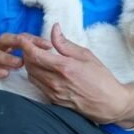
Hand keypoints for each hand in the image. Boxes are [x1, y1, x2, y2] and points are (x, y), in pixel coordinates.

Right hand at [0, 33, 51, 83]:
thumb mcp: (2, 54)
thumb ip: (18, 54)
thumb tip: (41, 56)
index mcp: (2, 44)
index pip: (20, 37)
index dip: (34, 40)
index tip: (49, 45)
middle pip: (9, 40)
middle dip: (24, 43)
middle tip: (39, 50)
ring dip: (9, 57)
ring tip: (21, 63)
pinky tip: (4, 74)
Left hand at [19, 24, 133, 125]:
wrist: (110, 104)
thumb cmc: (102, 79)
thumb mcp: (86, 56)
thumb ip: (65, 43)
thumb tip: (54, 29)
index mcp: (64, 68)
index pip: (35, 55)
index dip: (26, 45)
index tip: (23, 39)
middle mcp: (56, 82)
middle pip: (29, 65)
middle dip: (27, 53)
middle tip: (32, 46)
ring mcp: (53, 93)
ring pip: (31, 76)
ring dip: (30, 65)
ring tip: (38, 57)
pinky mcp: (53, 101)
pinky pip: (37, 85)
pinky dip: (36, 75)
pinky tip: (44, 70)